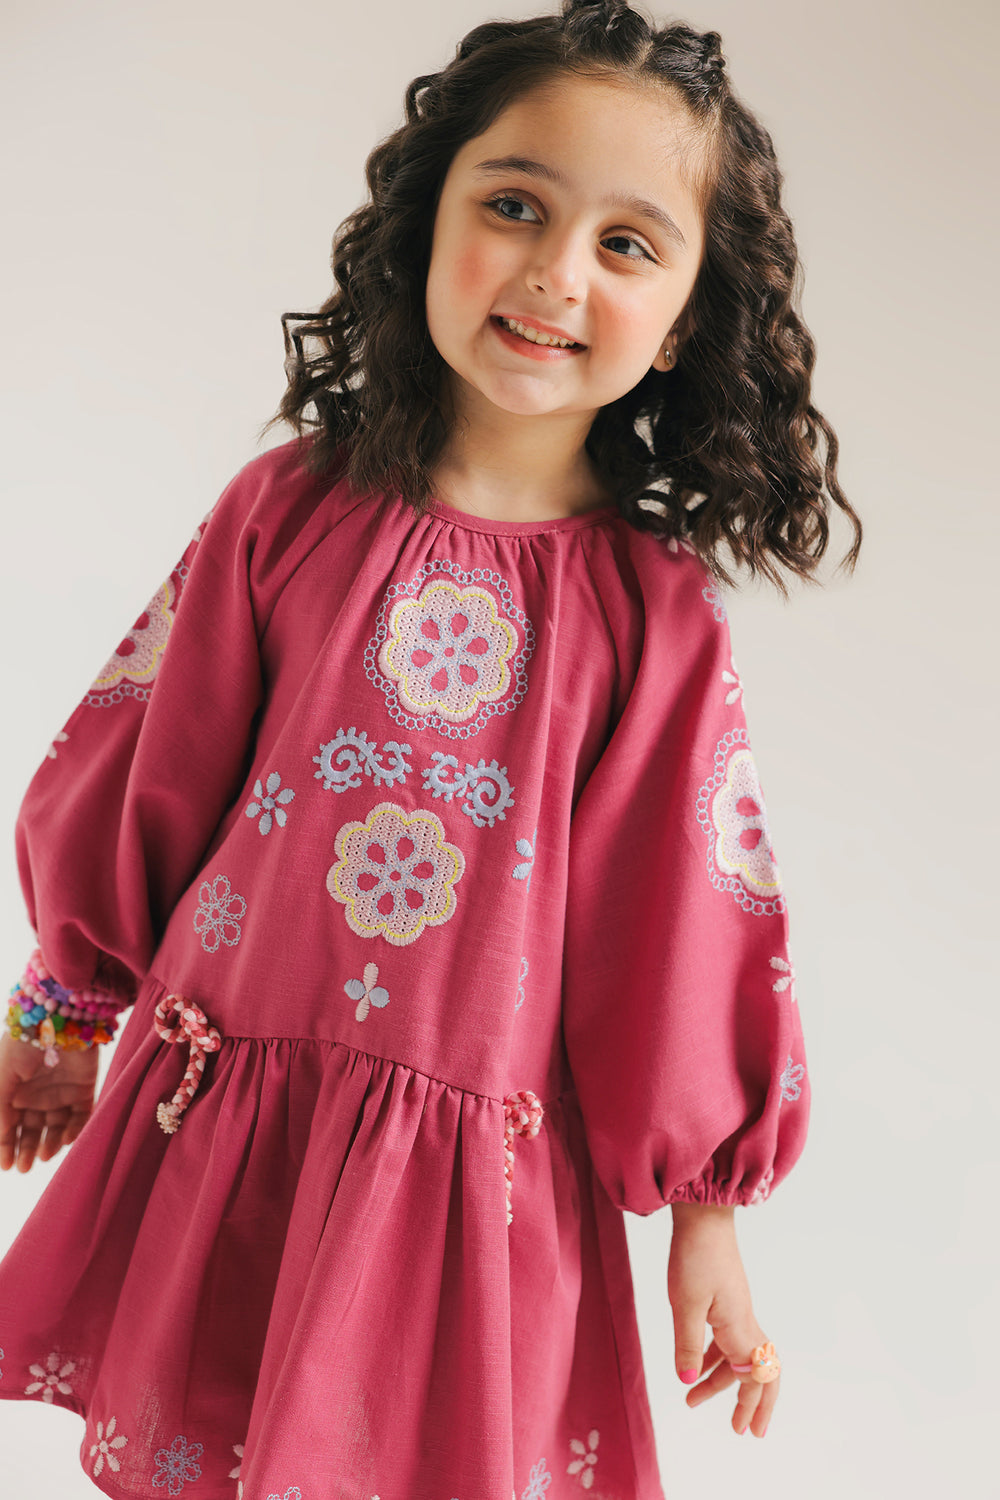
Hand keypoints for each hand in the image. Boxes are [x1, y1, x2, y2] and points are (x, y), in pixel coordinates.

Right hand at [0, 1029, 98, 1172]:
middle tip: (24, 1167)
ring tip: (43, 1157)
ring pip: (55, 1126)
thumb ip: (0, 1107)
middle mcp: (37, 1094)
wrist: (58, 1018)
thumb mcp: (3, 1076)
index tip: (5, 1165)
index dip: (6, 1146)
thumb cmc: (24, 1043)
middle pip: (32, 1129)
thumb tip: (1, 1135)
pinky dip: (74, 1130)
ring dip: (49, 1144)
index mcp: (14, 1090)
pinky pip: (80, 1115)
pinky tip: (64, 1140)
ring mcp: (60, 1091)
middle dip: (26, 1149)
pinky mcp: (83, 1088)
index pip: (9, 1125)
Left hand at [668, 1202, 778, 1437]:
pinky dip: (717, 1357)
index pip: (753, 1377)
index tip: (743, 1431)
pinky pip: (728, 1338)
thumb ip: (688, 1344)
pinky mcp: (726, 1298)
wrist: (704, 1217)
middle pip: (758, 1370)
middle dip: (751, 1402)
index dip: (750, 1405)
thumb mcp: (685, 1303)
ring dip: (723, 1381)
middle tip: (741, 1430)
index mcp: (739, 1326)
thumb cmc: (695, 1256)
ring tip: (695, 1399)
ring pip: (739, 1355)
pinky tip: (698, 1362)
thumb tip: (689, 1382)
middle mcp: (744, 1320)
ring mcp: (737, 1309)